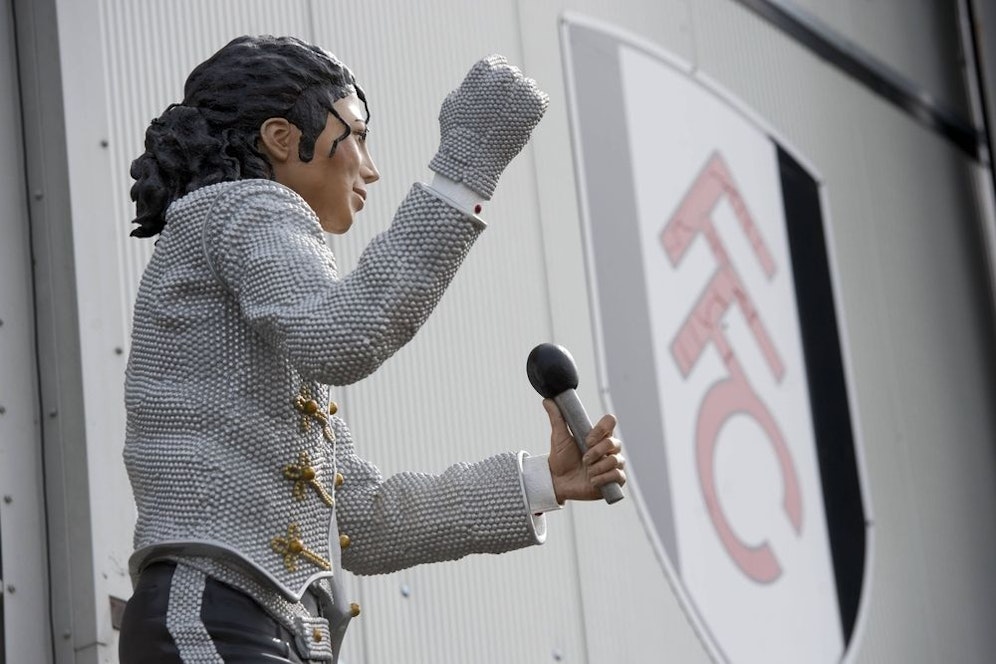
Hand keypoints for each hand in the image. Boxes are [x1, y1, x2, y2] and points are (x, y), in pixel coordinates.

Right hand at [429, 54, 548, 199]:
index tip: (500, 83)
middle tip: (509, 102)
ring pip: (528, 85)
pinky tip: (528, 116)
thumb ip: (464, 92)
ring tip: (517, 112)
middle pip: (512, 74)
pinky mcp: (531, 108)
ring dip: (524, 97)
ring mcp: (517, 93)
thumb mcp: (451, 106)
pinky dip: (536, 106)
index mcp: (480, 75)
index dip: (498, 71)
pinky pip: (541, 99)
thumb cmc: (457, 135)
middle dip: (511, 86)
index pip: (495, 62)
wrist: (471, 156)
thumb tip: (468, 89)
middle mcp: (500, 79)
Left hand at [543, 399, 625, 502]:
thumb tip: (547, 400)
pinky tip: (593, 481)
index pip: (610, 422)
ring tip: (587, 472)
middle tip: (584, 460)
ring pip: (617, 460)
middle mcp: (609, 449)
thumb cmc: (560, 459)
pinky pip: (619, 476)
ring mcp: (613, 464)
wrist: (558, 482)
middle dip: (597, 452)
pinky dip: (603, 478)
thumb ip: (557, 418)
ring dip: (598, 467)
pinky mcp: (614, 481)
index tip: (588, 440)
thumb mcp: (559, 437)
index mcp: (598, 436)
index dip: (601, 429)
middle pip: (615, 443)